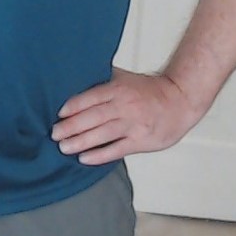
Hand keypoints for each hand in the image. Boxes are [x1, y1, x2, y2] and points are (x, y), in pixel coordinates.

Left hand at [51, 66, 197, 164]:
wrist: (180, 101)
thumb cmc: (151, 91)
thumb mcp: (126, 79)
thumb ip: (104, 80)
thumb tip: (77, 77)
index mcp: (118, 89)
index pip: (91, 97)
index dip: (73, 106)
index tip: (59, 114)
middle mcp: (124, 106)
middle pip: (93, 117)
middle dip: (71, 127)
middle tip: (55, 134)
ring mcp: (133, 125)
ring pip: (102, 134)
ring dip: (80, 141)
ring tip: (64, 147)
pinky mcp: (140, 141)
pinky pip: (116, 149)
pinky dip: (99, 155)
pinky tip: (84, 158)